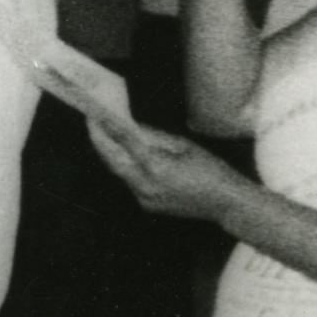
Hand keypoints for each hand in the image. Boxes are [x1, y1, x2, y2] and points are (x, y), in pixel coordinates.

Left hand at [85, 113, 247, 225]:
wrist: (225, 203)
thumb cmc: (210, 170)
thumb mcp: (184, 145)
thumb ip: (153, 137)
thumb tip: (131, 125)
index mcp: (156, 166)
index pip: (123, 141)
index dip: (105, 126)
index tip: (94, 112)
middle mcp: (145, 185)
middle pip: (112, 159)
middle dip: (99, 139)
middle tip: (91, 120)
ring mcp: (144, 197)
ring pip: (118, 171)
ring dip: (109, 152)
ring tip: (102, 133)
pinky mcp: (146, 204)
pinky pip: (129, 181)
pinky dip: (125, 166)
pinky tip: (122, 153)